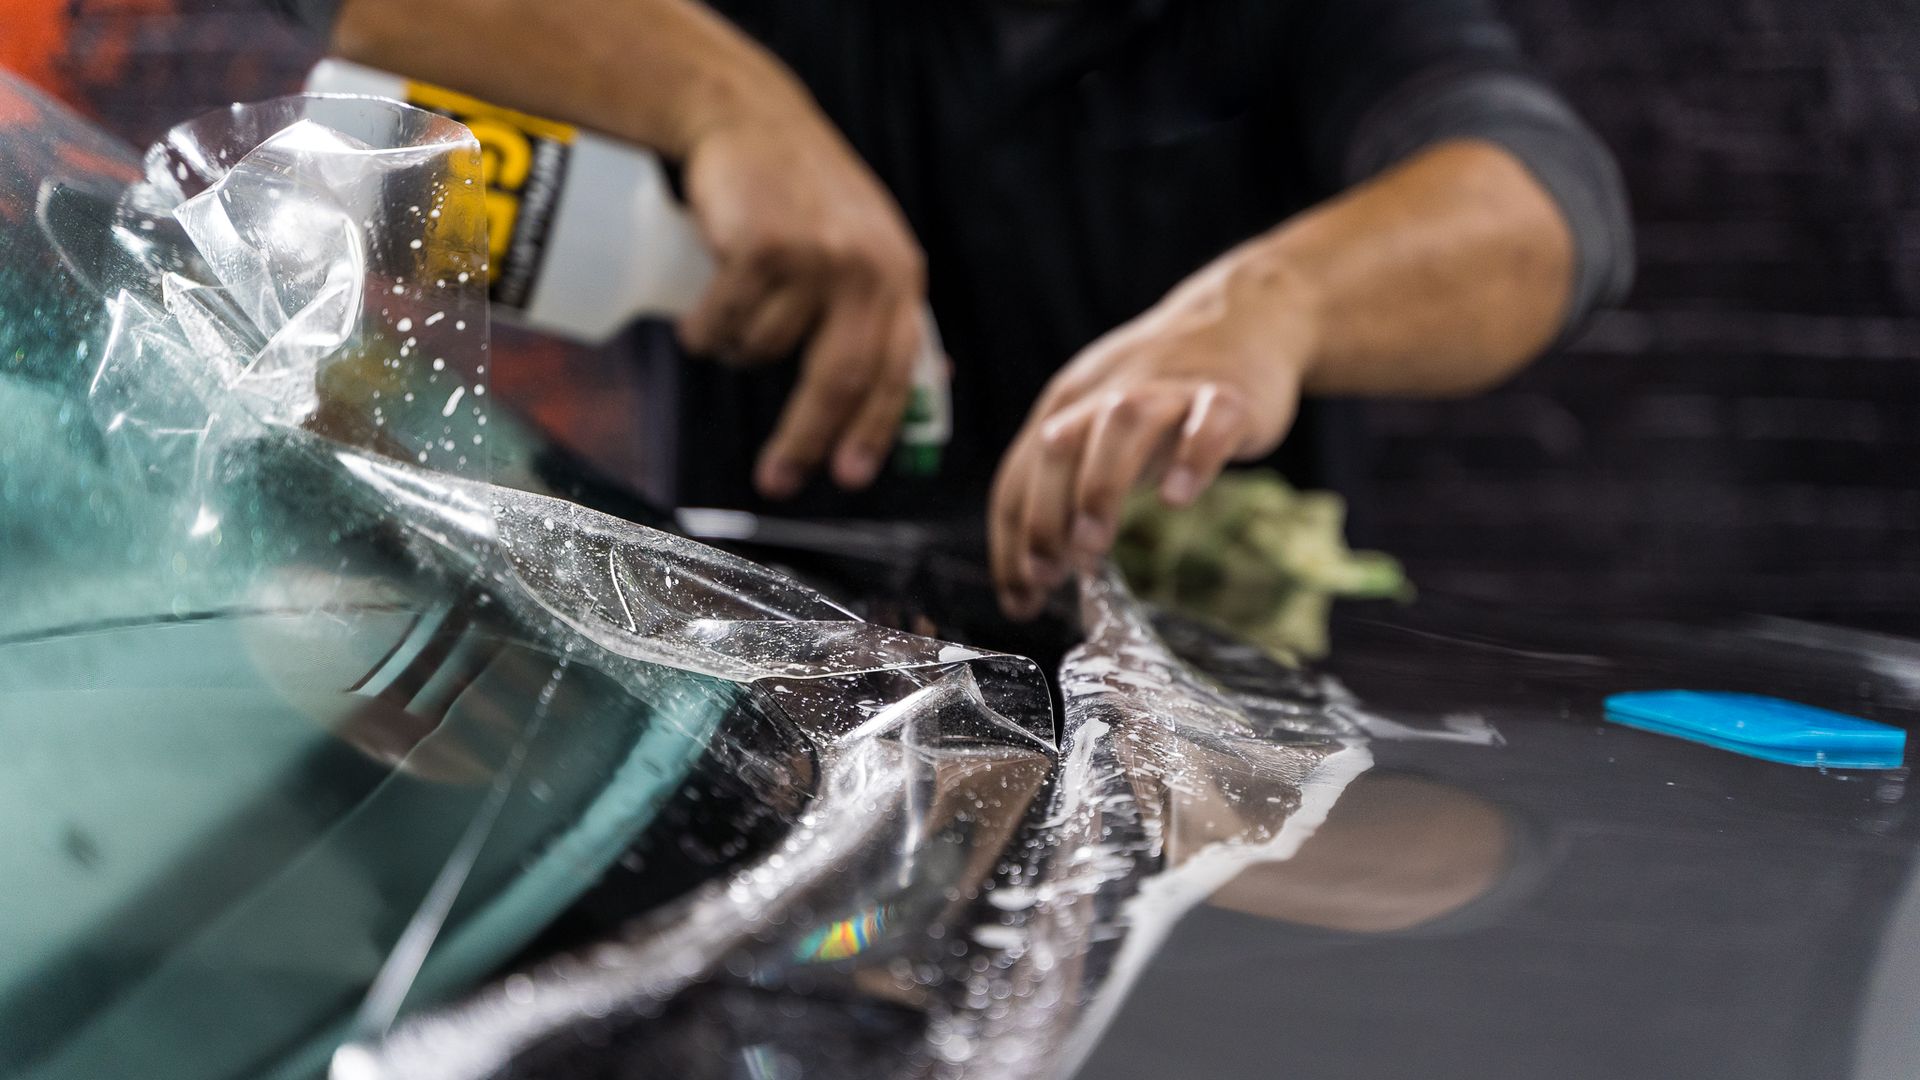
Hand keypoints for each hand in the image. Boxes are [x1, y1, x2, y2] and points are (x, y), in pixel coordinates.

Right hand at [677, 104, 927, 498]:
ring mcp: (817, 258)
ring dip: (738, 349)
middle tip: (777, 481)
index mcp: (900, 277)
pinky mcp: (762, 250)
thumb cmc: (803, 194)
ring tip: (735, 304)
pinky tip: (704, 299)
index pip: (897, 372)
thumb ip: (886, 311)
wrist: (747, 118)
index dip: (874, 431)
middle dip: (805, 441)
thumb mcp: (865, 246)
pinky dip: (704, 330)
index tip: (850, 477)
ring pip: (764, 352)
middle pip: (839, 383)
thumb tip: (933, 388)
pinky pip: (723, 327)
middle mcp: (868, 269)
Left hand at [989, 247, 1319, 618]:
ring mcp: (1169, 390)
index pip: (1021, 473)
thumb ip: (1070, 490)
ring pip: (1122, 426)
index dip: (1012, 539)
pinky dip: (1191, 457)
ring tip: (1093, 544)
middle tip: (1047, 574)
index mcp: (1069, 404)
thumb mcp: (1102, 429)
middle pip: (1058, 445)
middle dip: (1045, 515)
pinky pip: (1208, 422)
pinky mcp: (1227, 395)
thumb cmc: (1163, 391)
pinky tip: (1178, 498)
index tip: (1021, 597)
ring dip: (1100, 485)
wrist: (1243, 317)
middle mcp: (1110, 393)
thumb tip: (1036, 576)